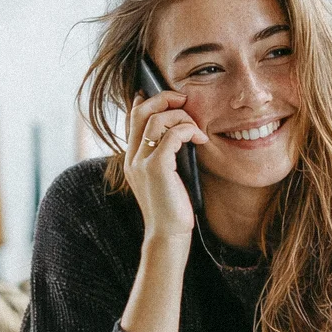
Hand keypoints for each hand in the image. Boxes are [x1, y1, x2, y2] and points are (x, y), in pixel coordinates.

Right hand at [124, 90, 207, 241]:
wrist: (167, 235)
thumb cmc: (172, 209)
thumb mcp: (166, 179)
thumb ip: (166, 157)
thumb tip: (181, 135)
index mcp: (132, 158)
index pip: (133, 117)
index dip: (149, 100)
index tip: (169, 96)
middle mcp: (132, 157)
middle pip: (141, 110)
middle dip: (165, 98)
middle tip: (185, 100)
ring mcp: (141, 162)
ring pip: (157, 119)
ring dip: (181, 117)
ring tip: (197, 130)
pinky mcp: (156, 168)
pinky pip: (172, 135)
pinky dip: (188, 131)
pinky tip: (200, 140)